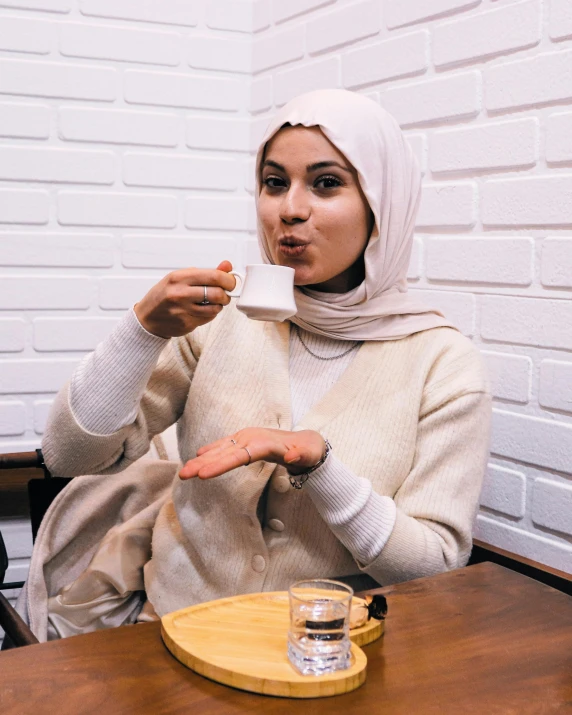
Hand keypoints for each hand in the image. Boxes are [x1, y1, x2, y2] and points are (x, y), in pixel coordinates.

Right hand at [134, 260, 236, 337]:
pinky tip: (202, 310)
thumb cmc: (164, 295)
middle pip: (217, 293)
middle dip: (226, 294)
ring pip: (215, 308)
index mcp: (179, 278)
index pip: (213, 276)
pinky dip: (210, 314)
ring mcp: (183, 310)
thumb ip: (205, 273)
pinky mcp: (186, 324)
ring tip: (214, 302)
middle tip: (225, 294)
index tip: (231, 281)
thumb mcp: (180, 278)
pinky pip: (208, 318)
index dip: (228, 279)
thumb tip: (227, 266)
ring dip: (219, 305)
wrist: (147, 317)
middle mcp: (180, 293)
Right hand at [179, 428, 326, 479]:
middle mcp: (251, 437)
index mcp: (263, 443)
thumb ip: (300, 456)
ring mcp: (246, 437)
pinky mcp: (245, 440)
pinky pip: (225, 445)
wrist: (307, 440)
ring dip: (202, 459)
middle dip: (203, 464)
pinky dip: (211, 451)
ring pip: (221, 449)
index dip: (221, 465)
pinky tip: (198, 455)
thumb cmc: (308, 451)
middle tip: (184, 474)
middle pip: (225, 452)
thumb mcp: (309, 455)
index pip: (239, 455)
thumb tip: (292, 458)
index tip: (204, 475)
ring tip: (185, 470)